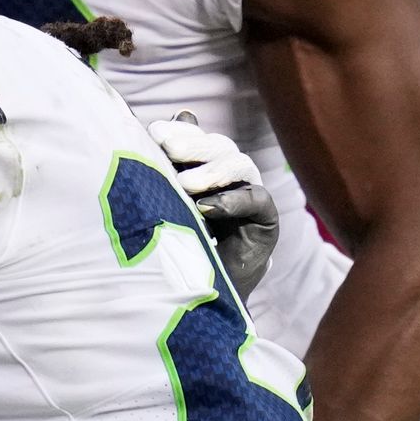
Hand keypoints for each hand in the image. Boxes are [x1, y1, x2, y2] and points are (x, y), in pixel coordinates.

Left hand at [151, 116, 278, 297]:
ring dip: (212, 172)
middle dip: (192, 145)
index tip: (154, 133)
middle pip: (218, 146)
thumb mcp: (163, 203)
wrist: (204, 288)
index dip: (179, 132)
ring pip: (240, 165)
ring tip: (185, 183)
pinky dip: (233, 200)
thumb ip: (161, 169)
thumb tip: (155, 132)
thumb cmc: (178, 242)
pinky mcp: (265, 218)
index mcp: (204, 165)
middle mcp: (229, 174)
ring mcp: (249, 193)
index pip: (197, 137)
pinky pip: (257, 199)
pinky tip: (207, 207)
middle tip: (169, 148)